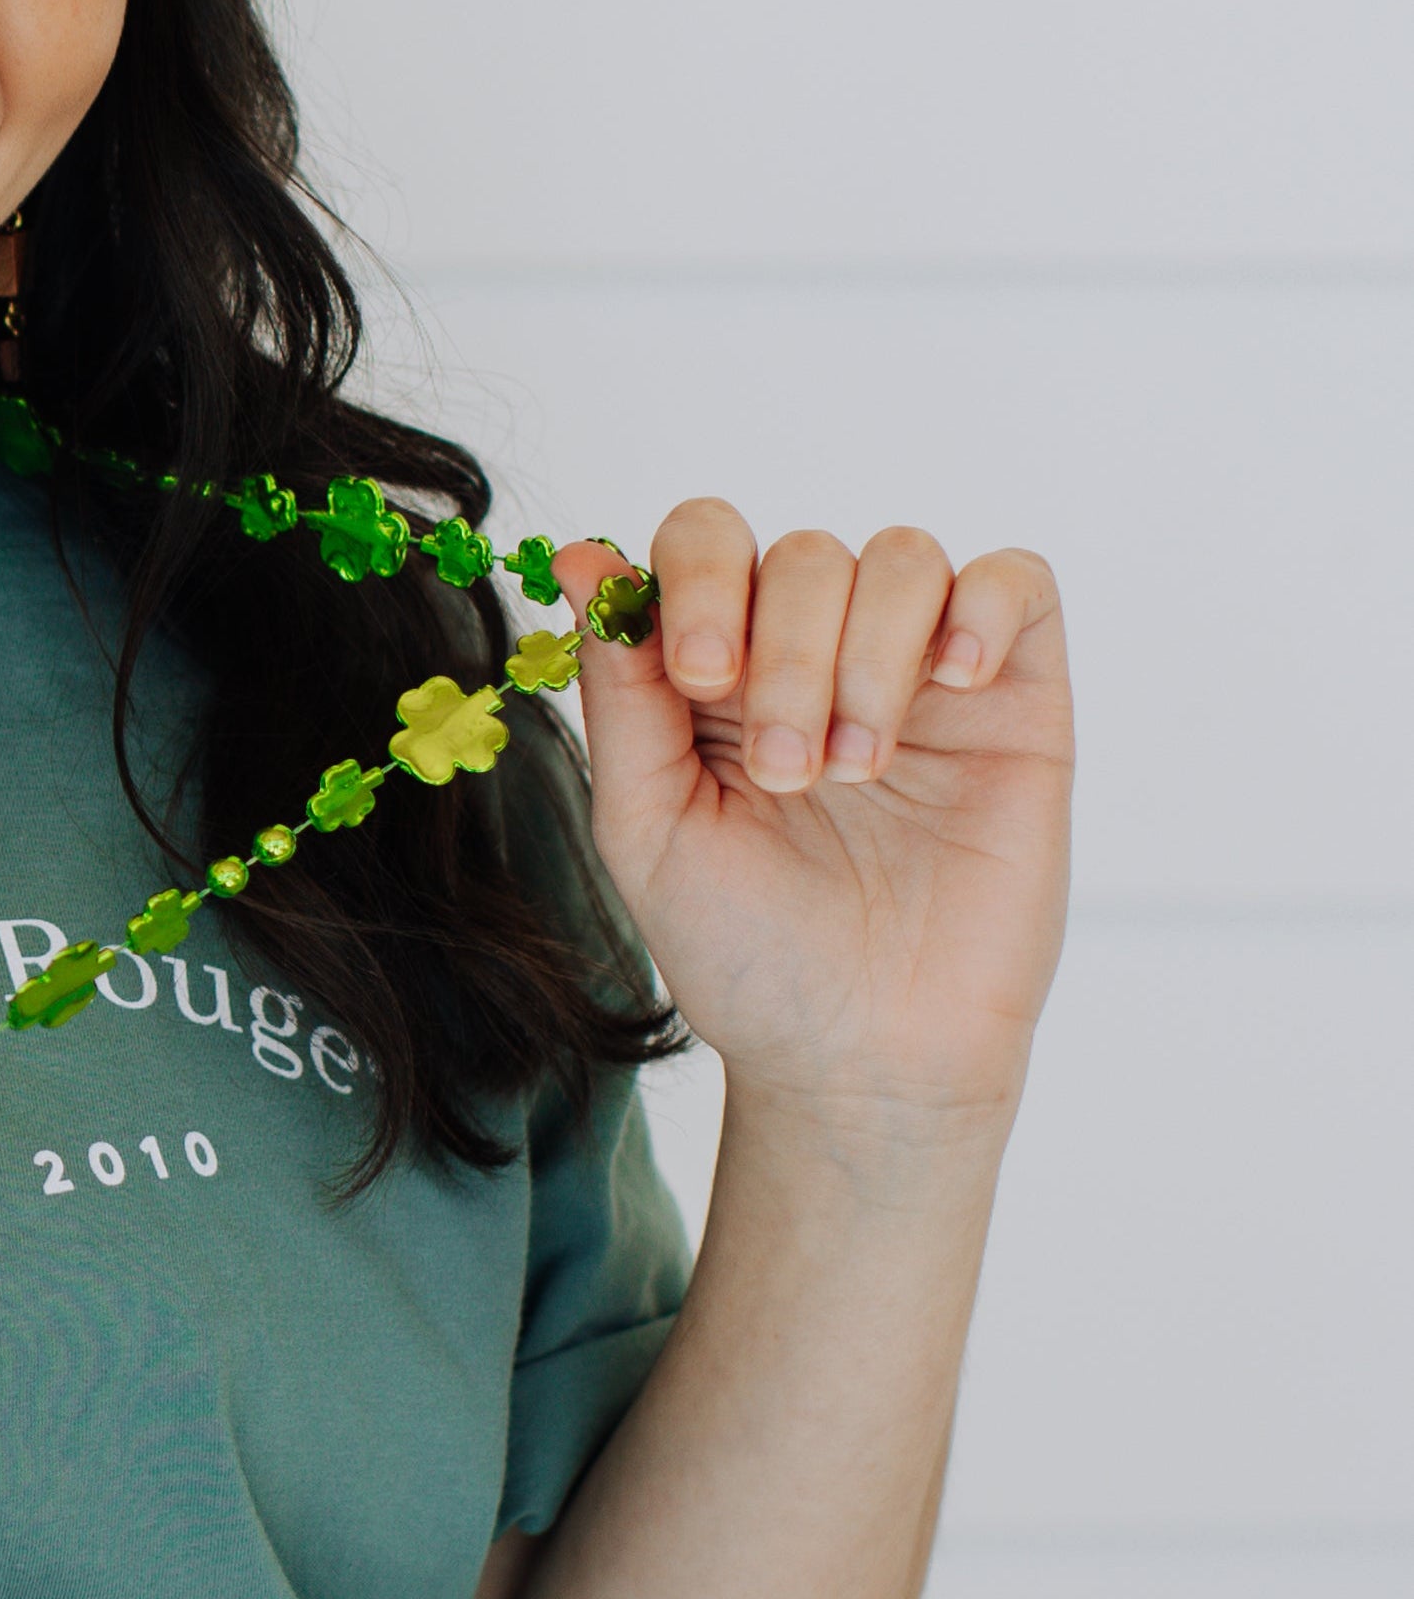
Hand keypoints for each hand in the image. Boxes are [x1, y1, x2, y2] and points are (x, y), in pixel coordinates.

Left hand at [564, 510, 1072, 1138]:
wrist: (861, 1056)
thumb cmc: (748, 953)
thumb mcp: (647, 826)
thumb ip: (619, 692)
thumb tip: (582, 558)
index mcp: (718, 672)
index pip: (707, 542)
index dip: (699, 580)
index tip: (698, 675)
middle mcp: (818, 653)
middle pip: (804, 553)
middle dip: (785, 654)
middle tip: (784, 772)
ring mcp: (920, 671)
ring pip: (901, 559)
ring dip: (867, 657)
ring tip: (854, 773)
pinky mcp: (1016, 699)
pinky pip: (1015, 583)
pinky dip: (980, 609)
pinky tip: (950, 686)